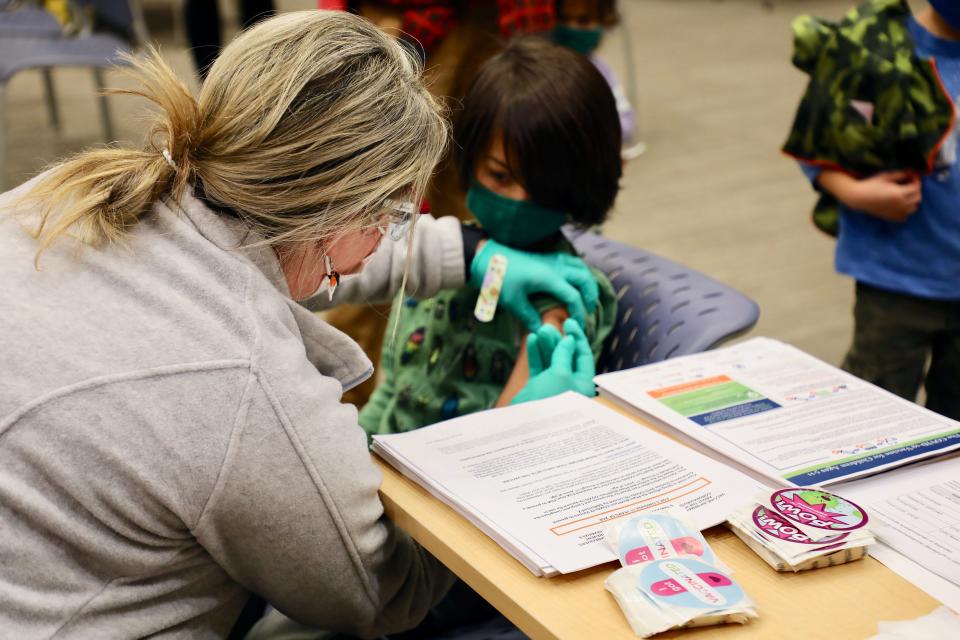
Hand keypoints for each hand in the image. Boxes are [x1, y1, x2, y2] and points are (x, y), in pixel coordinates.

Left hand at [470, 239, 598, 330]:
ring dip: (588, 281)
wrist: (487, 257)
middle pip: (584, 279)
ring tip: (587, 296)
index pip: (573, 297)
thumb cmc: (499, 279)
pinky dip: (579, 271)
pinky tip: (575, 281)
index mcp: (549, 278)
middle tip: (589, 311)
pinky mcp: (548, 256)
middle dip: (591, 295)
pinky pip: (572, 261)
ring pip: (581, 266)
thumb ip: (528, 317)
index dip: (579, 313)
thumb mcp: (512, 301)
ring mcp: (553, 259)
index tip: (577, 326)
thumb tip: (542, 331)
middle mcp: (555, 267)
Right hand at [511, 319, 596, 403]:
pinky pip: (539, 367)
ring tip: (539, 330)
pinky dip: (536, 354)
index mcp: (583, 386)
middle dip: (558, 340)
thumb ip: (564, 354)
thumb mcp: (561, 374)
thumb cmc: (549, 401)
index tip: (569, 322)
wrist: (525, 424)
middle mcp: (570, 386)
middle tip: (548, 327)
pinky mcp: (538, 388)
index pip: (583, 356)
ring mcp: (553, 387)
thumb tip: (569, 340)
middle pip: (567, 357)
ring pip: (551, 361)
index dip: (577, 338)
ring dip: (546, 345)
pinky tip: (531, 340)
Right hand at [821, 170, 921, 222]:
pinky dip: (906, 210)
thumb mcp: (886, 176)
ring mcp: (896, 212)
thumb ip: (901, 174)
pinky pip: (905, 216)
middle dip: (916, 189)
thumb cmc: (871, 184)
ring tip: (907, 194)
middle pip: (918, 198)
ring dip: (913, 200)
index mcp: (899, 193)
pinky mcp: (891, 217)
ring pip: (914, 208)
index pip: (916, 187)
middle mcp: (900, 205)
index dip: (916, 179)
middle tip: (910, 183)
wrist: (858, 197)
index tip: (912, 175)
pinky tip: (900, 204)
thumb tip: (911, 172)